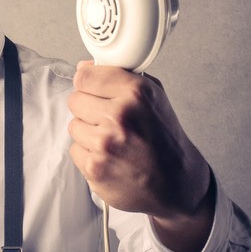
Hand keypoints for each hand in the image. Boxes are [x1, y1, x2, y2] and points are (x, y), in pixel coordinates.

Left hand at [67, 61, 213, 251]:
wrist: (177, 184)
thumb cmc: (164, 140)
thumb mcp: (153, 97)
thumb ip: (119, 76)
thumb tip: (83, 67)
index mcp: (136, 93)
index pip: (84, 76)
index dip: (89, 83)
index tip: (95, 89)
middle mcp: (120, 116)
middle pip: (75, 100)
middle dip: (89, 109)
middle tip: (109, 120)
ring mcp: (106, 143)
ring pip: (73, 125)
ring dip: (88, 133)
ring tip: (113, 140)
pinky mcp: (95, 167)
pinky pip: (75, 149)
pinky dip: (89, 154)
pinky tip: (110, 157)